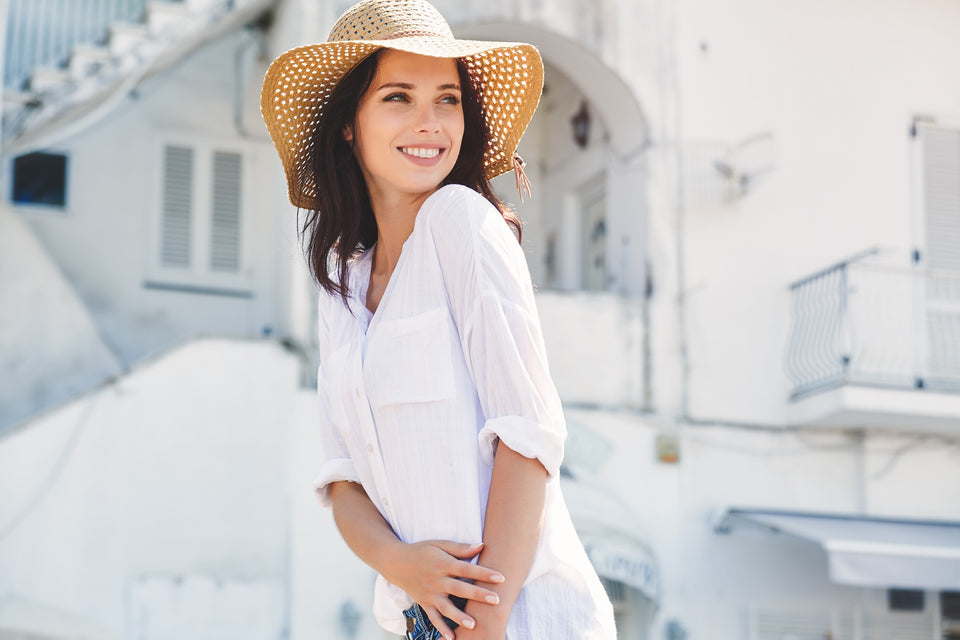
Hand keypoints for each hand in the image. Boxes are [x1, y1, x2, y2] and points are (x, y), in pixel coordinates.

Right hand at [381, 540, 504, 639]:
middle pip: (460, 589)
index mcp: (443, 563)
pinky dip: (441, 628)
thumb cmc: (422, 551)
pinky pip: (433, 618)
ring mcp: (430, 593)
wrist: (396, 562)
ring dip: (459, 617)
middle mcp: (436, 580)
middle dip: (478, 595)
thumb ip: (459, 548)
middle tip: (496, 601)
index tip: (500, 577)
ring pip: (446, 607)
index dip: (483, 573)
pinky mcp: (424, 603)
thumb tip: (481, 545)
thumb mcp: (439, 544)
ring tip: (473, 624)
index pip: (466, 569)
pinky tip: (452, 637)